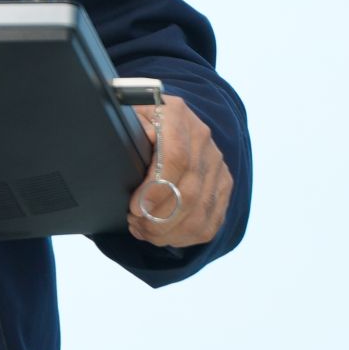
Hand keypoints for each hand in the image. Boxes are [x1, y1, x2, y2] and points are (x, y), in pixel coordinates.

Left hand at [125, 95, 231, 248]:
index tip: (135, 208)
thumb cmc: (135, 117)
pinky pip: (211, 220)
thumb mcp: (125, 114)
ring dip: (170, 231)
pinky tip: (163, 235)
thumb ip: (131, 128)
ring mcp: (216, 161)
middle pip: (189, 191)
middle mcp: (202, 137)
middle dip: (159, 218)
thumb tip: (141, 148)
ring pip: (201, 211)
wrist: (160, 114)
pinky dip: (186, 235)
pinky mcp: (223, 182)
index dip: (156, 189)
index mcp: (176, 115)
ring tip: (144, 231)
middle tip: (135, 223)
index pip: (176, 158)